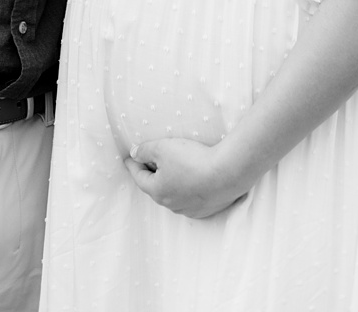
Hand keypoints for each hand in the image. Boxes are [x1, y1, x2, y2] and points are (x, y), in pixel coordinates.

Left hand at [126, 136, 250, 218]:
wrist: (228, 173)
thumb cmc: (192, 159)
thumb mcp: (161, 148)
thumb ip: (143, 151)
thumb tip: (134, 155)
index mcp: (157, 191)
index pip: (138, 176)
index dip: (132, 164)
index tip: (128, 158)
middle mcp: (172, 205)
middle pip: (155, 187)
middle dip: (151, 174)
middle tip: (148, 160)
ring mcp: (190, 209)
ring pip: (173, 194)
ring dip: (169, 182)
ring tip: (171, 168)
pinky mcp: (207, 209)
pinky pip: (189, 199)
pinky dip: (185, 189)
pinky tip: (190, 179)